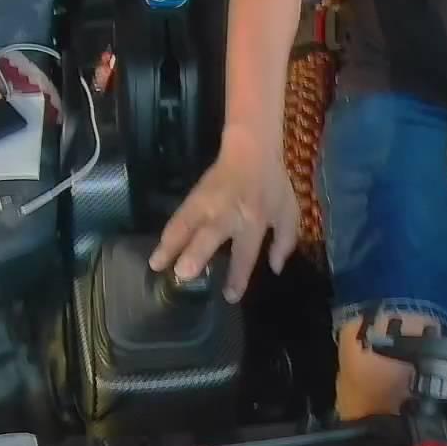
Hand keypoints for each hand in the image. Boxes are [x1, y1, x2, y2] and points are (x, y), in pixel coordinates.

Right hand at [148, 132, 298, 302]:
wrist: (252, 150)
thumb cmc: (273, 185)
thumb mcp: (289, 213)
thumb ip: (284, 242)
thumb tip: (275, 268)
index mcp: (255, 220)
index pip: (246, 252)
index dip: (238, 274)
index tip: (229, 295)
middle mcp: (229, 214)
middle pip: (210, 235)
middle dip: (195, 254)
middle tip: (182, 274)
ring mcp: (209, 204)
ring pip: (187, 224)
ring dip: (170, 244)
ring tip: (156, 265)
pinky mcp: (195, 196)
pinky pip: (180, 216)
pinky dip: (168, 232)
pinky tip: (158, 249)